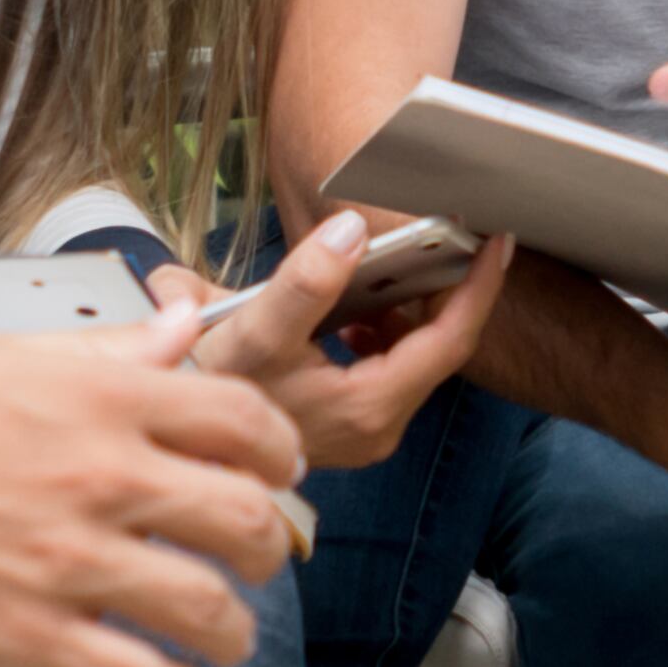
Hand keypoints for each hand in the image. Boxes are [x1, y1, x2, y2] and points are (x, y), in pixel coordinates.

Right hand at [0, 328, 303, 666]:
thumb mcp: (3, 359)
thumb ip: (108, 355)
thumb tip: (183, 329)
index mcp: (100, 399)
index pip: (246, 420)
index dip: (280, 454)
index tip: (278, 474)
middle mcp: (99, 477)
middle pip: (249, 521)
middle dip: (268, 550)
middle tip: (254, 563)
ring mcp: (65, 563)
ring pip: (210, 611)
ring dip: (231, 632)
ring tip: (219, 638)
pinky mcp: (26, 639)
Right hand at [160, 213, 517, 470]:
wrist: (170, 436)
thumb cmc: (206, 390)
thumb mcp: (253, 330)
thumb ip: (306, 280)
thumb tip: (352, 230)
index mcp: (368, 409)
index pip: (451, 342)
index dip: (479, 287)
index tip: (496, 240)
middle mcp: (376, 428)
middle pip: (439, 349)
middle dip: (449, 289)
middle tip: (458, 232)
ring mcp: (363, 430)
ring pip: (413, 357)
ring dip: (414, 307)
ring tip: (409, 258)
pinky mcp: (346, 422)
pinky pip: (387, 366)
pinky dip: (385, 329)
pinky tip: (361, 304)